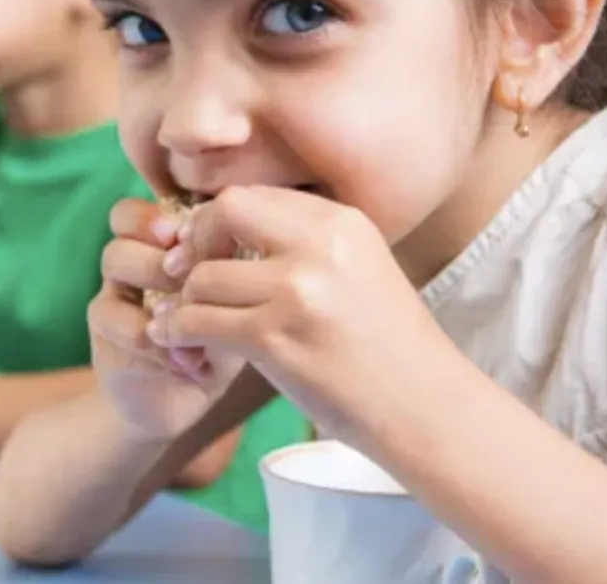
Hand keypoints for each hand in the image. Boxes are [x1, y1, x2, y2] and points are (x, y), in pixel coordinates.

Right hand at [91, 198, 247, 442]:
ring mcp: (114, 300)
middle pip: (123, 230)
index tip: (189, 236)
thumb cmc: (221, 339)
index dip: (156, 215)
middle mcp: (131, 264)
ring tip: (192, 323)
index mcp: (162, 246)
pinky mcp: (108, 341)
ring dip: (158, 291)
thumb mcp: (238, 302)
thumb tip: (261, 245)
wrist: (180, 402)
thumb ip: (240, 272)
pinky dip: (159, 345)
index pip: (141, 210)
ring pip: (114, 263)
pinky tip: (191, 364)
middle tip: (192, 278)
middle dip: (161, 252)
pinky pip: (119, 324)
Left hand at [149, 186, 461, 443]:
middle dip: (197, 241)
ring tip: (187, 320)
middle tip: (188, 274)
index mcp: (343, 222)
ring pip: (202, 276)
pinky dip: (179, 333)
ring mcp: (298, 292)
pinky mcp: (276, 340)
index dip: (219, 220)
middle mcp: (321, 246)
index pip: (254, 194)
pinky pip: (198, 322)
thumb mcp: (358, 269)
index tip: (210, 249)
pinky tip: (182, 344)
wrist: (427, 411)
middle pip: (225, 211)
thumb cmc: (387, 347)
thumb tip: (221, 226)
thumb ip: (301, 243)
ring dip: (185, 301)